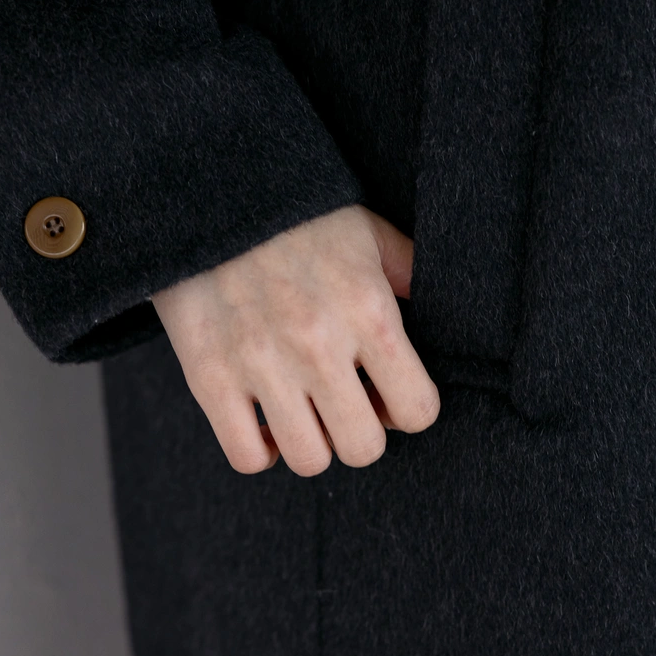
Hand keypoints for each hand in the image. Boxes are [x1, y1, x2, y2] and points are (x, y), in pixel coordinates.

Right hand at [151, 204, 439, 474]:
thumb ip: (409, 274)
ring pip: (309, 459)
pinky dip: (259, 450)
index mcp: (368, 310)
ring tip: (304, 411)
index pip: (418, 410)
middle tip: (343, 405)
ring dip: (310, 442)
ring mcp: (261, 363)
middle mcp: (318, 343)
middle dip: (359, 431)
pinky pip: (247, 456)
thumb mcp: (369, 233)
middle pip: (363, 447)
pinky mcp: (210, 376)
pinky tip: (264, 420)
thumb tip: (446, 307)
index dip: (407, 409)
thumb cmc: (299, 217)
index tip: (387, 394)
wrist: (213, 195)